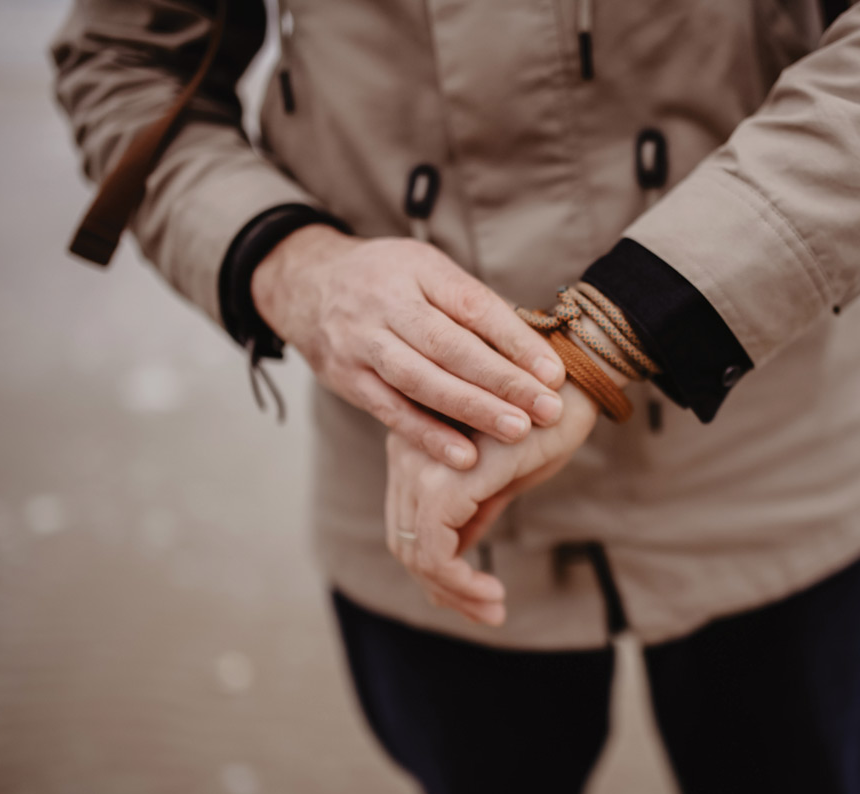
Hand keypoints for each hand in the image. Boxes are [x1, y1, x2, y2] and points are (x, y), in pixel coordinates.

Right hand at [252, 225, 566, 468]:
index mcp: (418, 270)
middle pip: (450, 346)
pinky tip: (464, 456)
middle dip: (503, 381)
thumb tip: (535, 344)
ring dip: (472, 409)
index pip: (473, 305)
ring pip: (422, 380)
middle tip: (547, 408)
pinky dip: (428, 435)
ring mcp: (361, 342)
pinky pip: (391, 411)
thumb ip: (472, 305)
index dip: (515, 340)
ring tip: (517, 431)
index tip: (554, 372)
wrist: (306, 284)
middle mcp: (386, 303)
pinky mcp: (347, 378)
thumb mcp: (427, 271)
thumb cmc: (389, 281)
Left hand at [385, 382, 600, 625]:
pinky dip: (459, 581)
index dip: (437, 569)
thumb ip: (472, 511)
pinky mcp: (447, 481)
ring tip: (494, 608)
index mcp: (416, 446)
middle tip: (490, 612)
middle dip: (444, 588)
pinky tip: (494, 592)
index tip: (479, 597)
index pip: (408, 522)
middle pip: (406, 541)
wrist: (576, 378)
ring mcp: (421, 465)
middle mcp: (406, 452)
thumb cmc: (547, 417)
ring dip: (456, 591)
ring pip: (417, 552)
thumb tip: (457, 558)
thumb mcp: (503, 475)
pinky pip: (436, 549)